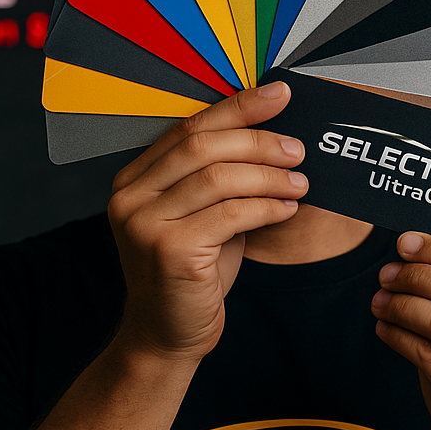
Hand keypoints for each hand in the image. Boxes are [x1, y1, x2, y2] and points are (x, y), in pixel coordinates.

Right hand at [108, 81, 307, 361]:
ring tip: (300, 181)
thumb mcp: (201, 217)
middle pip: (202, 147)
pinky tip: (288, 207)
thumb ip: (220, 178)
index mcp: (133, 180)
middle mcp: (130, 197)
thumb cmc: (191, 274)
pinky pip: (230, 214)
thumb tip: (274, 136)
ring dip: (268, 175)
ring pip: (218, 178)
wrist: (167, 335)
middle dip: (258, 140)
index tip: (279, 94)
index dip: (237, 107)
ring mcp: (145, 224)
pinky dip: (266, 206)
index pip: (189, 128)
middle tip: (298, 148)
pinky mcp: (171, 251)